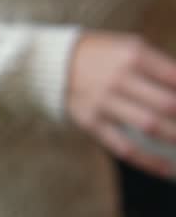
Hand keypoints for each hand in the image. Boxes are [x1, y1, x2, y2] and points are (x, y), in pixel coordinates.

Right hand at [67, 31, 175, 177]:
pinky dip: (149, 161)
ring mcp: (104, 101)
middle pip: (167, 104)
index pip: (175, 78)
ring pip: (149, 126)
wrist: (52, 64)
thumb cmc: (103, 56)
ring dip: (174, 138)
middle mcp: (119, 77)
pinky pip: (125, 147)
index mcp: (133, 54)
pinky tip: (168, 170)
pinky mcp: (91, 123)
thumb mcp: (130, 47)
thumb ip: (160, 67)